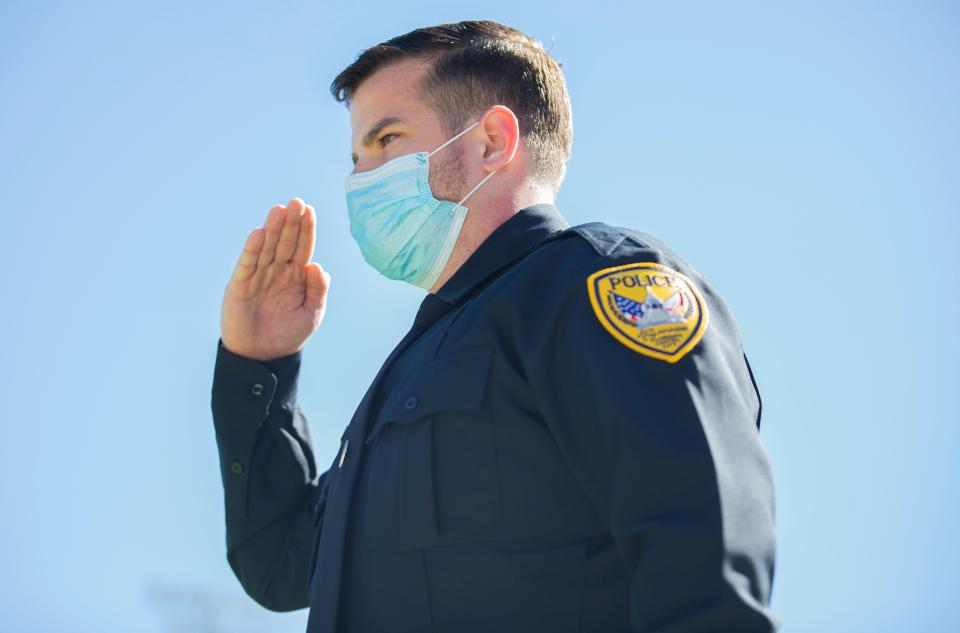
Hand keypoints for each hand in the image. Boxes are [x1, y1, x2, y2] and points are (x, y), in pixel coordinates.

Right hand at [220, 198, 330, 360]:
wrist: (262, 355)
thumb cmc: (289, 333)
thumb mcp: (311, 313)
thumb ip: (317, 290)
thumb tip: (318, 265)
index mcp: (297, 275)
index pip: (303, 247)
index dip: (306, 229)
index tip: (309, 211)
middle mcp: (278, 270)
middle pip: (285, 242)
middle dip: (291, 223)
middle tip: (296, 202)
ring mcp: (259, 275)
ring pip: (267, 247)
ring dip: (273, 229)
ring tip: (279, 210)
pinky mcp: (240, 284)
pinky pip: (248, 263)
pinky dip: (253, 249)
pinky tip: (259, 233)